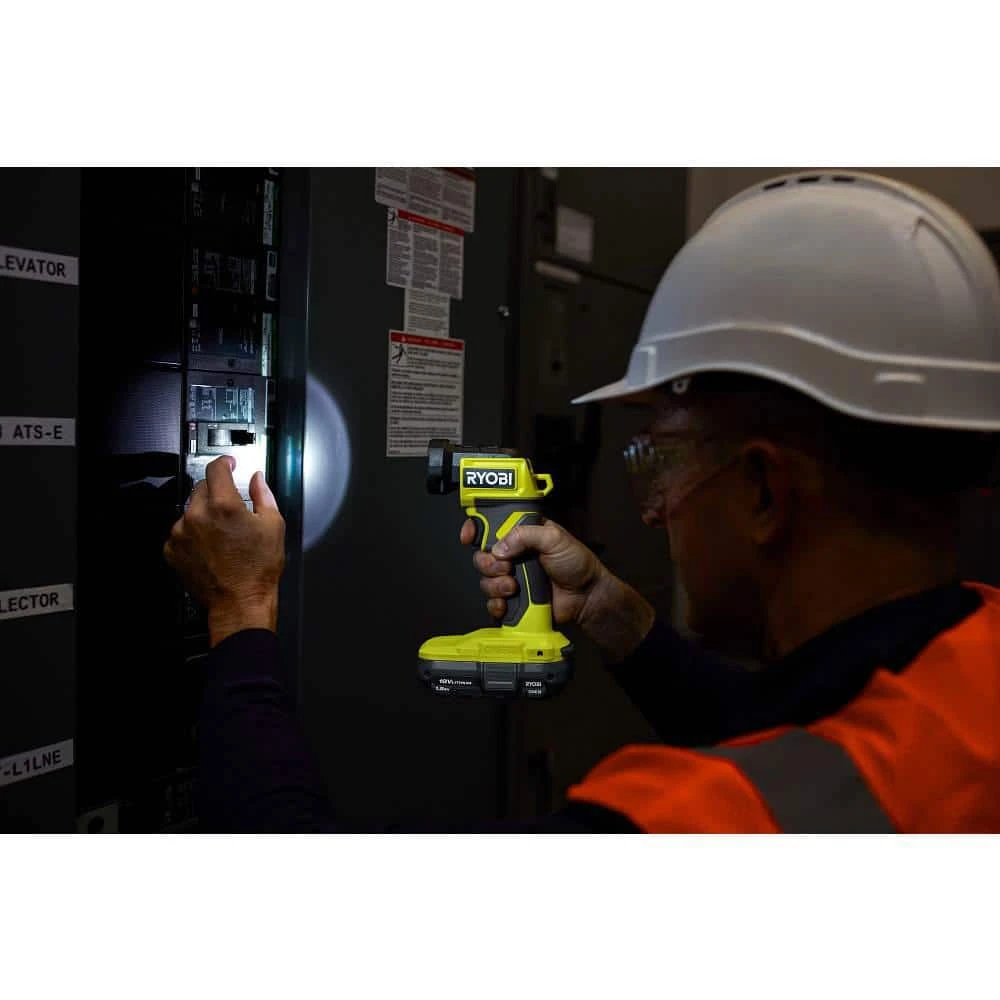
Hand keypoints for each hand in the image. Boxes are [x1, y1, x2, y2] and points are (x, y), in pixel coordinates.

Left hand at [164, 456, 285, 645]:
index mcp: (224, 505)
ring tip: (221, 535)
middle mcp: (197, 516)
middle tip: (231, 509)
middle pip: (201, 488)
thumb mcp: (273, 526)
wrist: (239, 603)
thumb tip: (257, 479)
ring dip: (203, 515)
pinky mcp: (172, 550)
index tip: (228, 463)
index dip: (224, 462)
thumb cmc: (258, 569)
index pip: (216, 469)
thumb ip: (263, 495)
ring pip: (190, 510)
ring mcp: (180, 534)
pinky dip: (192, 534)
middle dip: (216, 492)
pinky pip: (180, 532)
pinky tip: (210, 547)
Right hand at [461, 518, 655, 660]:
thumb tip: (499, 546)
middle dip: (488, 563)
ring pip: (485, 580)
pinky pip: (492, 603)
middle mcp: (513, 555)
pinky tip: (508, 602)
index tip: (470, 536)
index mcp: (521, 534)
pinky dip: (496, 604)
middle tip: (506, 567)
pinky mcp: (513, 600)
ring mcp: (512, 578)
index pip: (490, 526)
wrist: (586, 596)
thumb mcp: (554, 538)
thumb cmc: (577, 563)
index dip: (475, 529)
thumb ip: (525, 535)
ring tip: (514, 586)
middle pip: (482, 556)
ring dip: (495, 584)